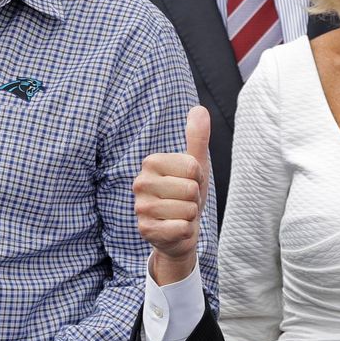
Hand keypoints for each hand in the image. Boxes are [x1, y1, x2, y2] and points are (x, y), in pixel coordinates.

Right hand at [134, 105, 208, 284]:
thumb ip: (197, 137)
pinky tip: (175, 229)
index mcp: (151, 163)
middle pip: (190, 189)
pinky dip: (186, 231)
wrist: (179, 231)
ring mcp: (141, 208)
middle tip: (184, 201)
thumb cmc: (186, 195)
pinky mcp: (145, 231)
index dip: (198, 178)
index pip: (192, 167)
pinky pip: (182, 228)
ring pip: (187, 210)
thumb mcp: (195, 164)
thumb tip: (199, 108)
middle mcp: (140, 183)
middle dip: (194, 198)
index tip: (189, 183)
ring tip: (179, 214)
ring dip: (190, 216)